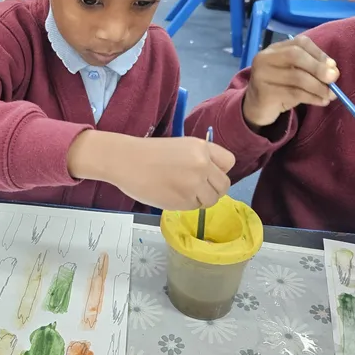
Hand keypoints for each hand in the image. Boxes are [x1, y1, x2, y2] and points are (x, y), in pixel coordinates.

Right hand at [68, 131, 234, 209]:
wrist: (125, 161)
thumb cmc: (148, 153)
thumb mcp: (181, 146)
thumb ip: (200, 159)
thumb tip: (211, 175)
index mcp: (202, 148)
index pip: (229, 162)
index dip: (219, 170)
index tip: (208, 173)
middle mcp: (203, 166)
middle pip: (223, 185)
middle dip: (212, 189)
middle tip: (196, 188)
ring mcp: (194, 185)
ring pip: (211, 200)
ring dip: (200, 199)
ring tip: (182, 192)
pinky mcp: (184, 201)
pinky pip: (195, 207)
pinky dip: (186, 205)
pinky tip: (172, 195)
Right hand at [243, 35, 338, 128]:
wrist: (256, 108)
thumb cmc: (279, 88)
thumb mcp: (295, 74)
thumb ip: (311, 69)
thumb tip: (333, 70)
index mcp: (274, 49)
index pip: (300, 43)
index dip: (319, 53)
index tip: (333, 66)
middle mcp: (264, 58)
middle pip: (295, 55)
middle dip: (318, 67)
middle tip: (333, 79)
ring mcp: (261, 75)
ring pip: (296, 77)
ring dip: (318, 87)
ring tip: (330, 95)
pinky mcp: (264, 92)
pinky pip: (293, 93)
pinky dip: (312, 98)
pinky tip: (321, 101)